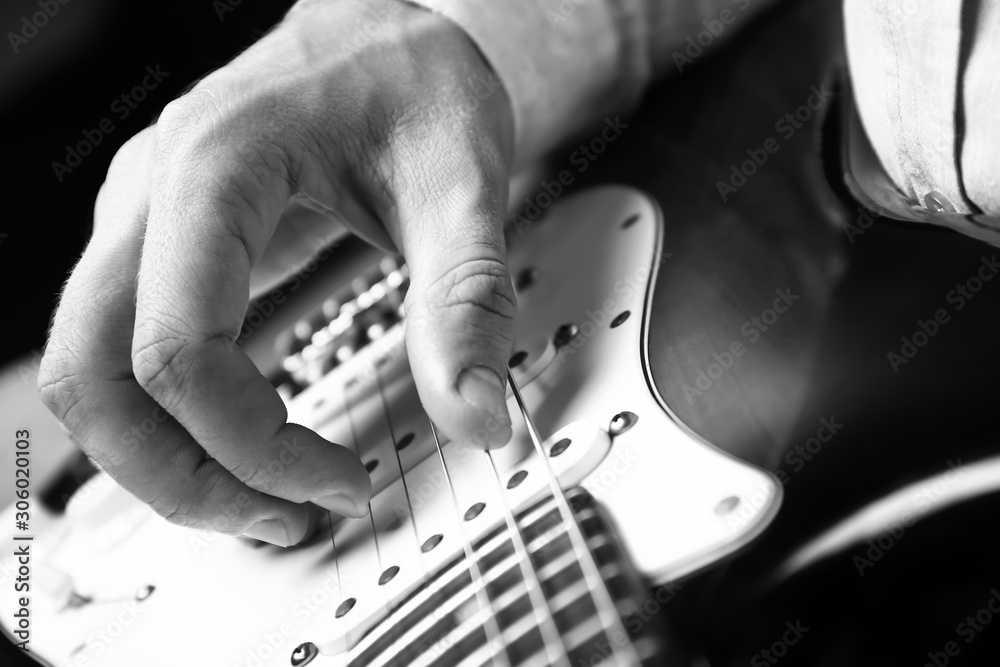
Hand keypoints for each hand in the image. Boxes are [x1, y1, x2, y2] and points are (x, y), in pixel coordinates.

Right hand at [38, 0, 515, 545]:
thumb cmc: (416, 83)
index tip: (343, 479)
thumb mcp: (461, 180)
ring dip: (166, 462)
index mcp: (213, 169)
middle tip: (283, 522)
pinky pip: (129, 355)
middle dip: (181, 478)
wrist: (389, 33)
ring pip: (93, 375)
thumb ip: (467, 299)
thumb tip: (477, 415)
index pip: (179, 350)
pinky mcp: (163, 248)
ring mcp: (144, 222)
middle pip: (92, 378)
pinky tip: (249, 450)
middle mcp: (151, 196)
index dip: (253, 444)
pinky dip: (174, 424)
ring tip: (269, 506)